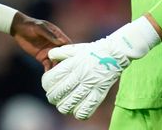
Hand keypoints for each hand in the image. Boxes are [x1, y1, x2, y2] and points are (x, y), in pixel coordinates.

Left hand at [10, 13, 71, 70]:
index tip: (75, 58)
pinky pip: (47, 64)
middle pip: (63, 55)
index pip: (67, 44)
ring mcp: (49, 51)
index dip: (72, 51)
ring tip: (58, 74)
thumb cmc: (30, 25)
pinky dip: (49, 70)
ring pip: (56, 61)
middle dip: (65, 62)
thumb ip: (49, 34)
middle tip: (67, 70)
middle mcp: (55, 45)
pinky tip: (49, 75)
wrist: (18, 29)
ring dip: (57, 67)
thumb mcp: (40, 27)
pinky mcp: (41, 57)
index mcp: (57, 35)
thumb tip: (60, 41)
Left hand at [41, 17, 159, 119]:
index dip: (46, 84)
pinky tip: (77, 110)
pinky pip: (86, 110)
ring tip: (64, 104)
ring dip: (63, 107)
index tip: (48, 85)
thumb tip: (49, 56)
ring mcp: (90, 85)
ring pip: (68, 104)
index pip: (51, 79)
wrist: (115, 53)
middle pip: (57, 94)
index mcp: (72, 64)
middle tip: (54, 97)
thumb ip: (61, 52)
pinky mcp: (100, 93)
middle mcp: (79, 75)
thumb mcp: (76, 48)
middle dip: (52, 97)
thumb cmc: (94, 50)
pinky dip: (79, 113)